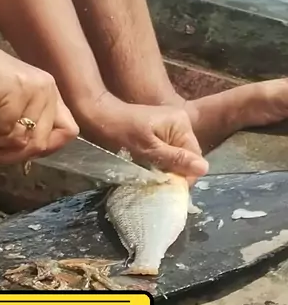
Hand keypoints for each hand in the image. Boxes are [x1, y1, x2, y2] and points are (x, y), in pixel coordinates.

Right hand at [0, 38, 78, 163]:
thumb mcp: (13, 105)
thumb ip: (27, 126)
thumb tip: (26, 156)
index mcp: (52, 94)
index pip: (68, 132)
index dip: (48, 148)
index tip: (20, 151)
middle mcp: (48, 90)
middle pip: (41, 143)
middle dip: (11, 155)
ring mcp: (34, 89)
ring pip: (20, 139)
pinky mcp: (16, 91)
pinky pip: (2, 128)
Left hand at [78, 92, 208, 179]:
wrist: (100, 117)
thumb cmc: (121, 134)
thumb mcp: (149, 150)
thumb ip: (176, 159)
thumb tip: (204, 169)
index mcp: (181, 123)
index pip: (196, 157)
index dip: (186, 175)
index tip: (168, 187)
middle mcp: (181, 122)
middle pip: (188, 156)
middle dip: (176, 171)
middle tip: (157, 182)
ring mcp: (171, 125)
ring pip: (178, 155)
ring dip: (168, 168)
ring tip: (151, 174)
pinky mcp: (161, 130)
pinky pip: (169, 150)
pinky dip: (161, 161)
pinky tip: (149, 166)